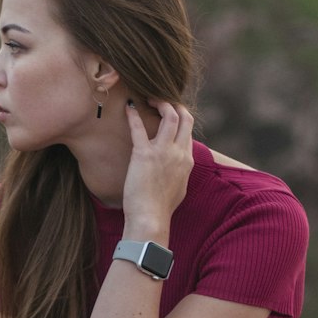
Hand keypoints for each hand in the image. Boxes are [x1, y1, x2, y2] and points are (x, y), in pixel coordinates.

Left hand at [122, 99, 194, 237]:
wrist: (151, 218)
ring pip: (169, 116)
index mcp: (187, 160)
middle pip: (185, 118)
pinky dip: (134, 115)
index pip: (188, 131)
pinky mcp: (144, 154)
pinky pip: (139, 128)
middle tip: (162, 100)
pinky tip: (129, 107)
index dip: (181, 119)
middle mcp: (178, 152)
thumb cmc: (161, 208)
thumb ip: (180, 173)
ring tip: (149, 98)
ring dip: (160, 103)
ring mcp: (163, 152)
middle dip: (175, 104)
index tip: (170, 114)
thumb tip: (178, 169)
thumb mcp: (179, 188)